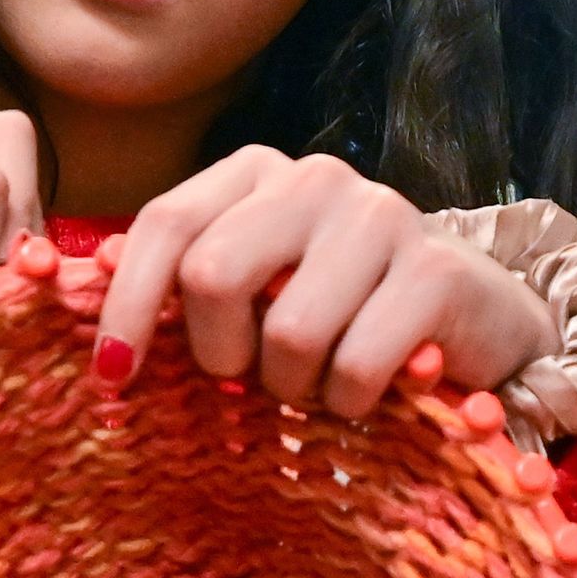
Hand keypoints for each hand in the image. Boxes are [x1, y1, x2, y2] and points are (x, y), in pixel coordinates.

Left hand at [95, 148, 557, 417]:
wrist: (477, 319)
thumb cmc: (346, 311)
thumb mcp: (261, 287)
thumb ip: (190, 280)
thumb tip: (100, 290)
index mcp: (258, 174)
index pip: (165, 226)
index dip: (128, 307)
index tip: (114, 376)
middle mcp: (315, 179)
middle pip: (212, 276)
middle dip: (219, 354)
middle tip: (247, 381)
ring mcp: (381, 216)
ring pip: (286, 334)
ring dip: (294, 389)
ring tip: (318, 384)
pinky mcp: (435, 270)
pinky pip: (353, 366)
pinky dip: (348, 403)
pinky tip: (368, 392)